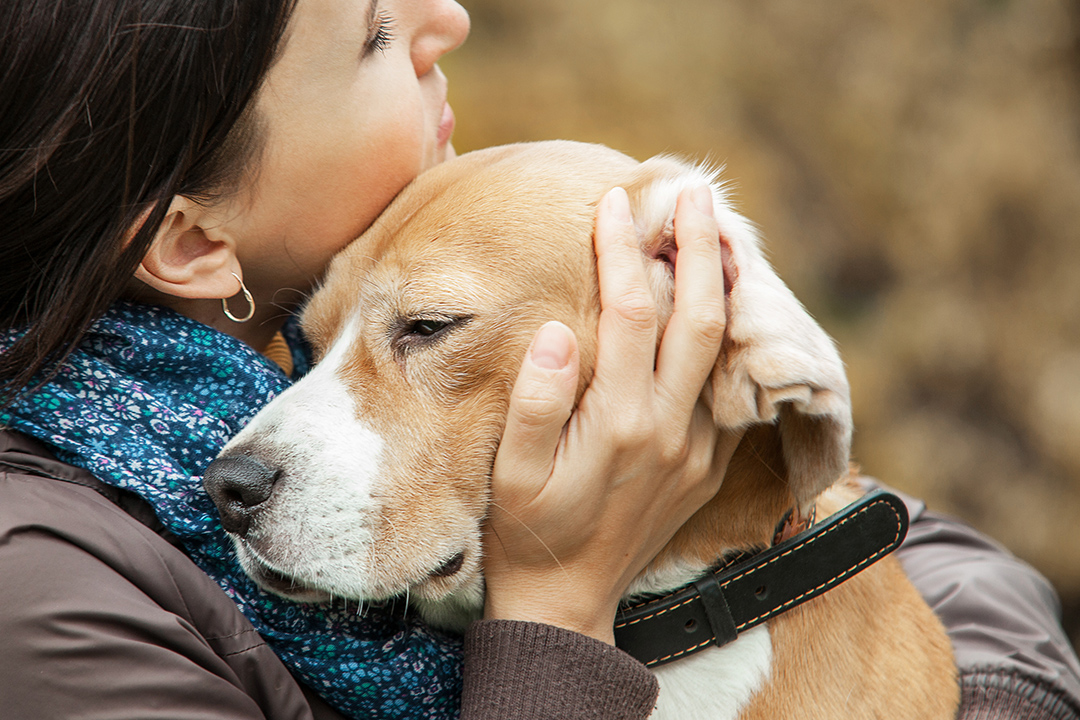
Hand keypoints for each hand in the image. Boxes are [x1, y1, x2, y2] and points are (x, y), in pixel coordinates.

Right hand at [482, 185, 742, 643]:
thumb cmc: (528, 532)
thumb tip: (557, 330)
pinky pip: (728, 388)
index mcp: (620, 422)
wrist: (569, 602)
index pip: (631, 312)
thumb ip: (535, 401)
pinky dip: (729, 337)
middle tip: (695, 191)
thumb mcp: (512, 473)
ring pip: (724, 349)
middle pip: (699, 317)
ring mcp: (698, 448)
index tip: (614, 203)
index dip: (623, 251)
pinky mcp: (709, 465)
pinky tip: (720, 305)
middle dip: (699, 247)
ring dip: (726, 284)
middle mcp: (670, 429)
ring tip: (721, 231)